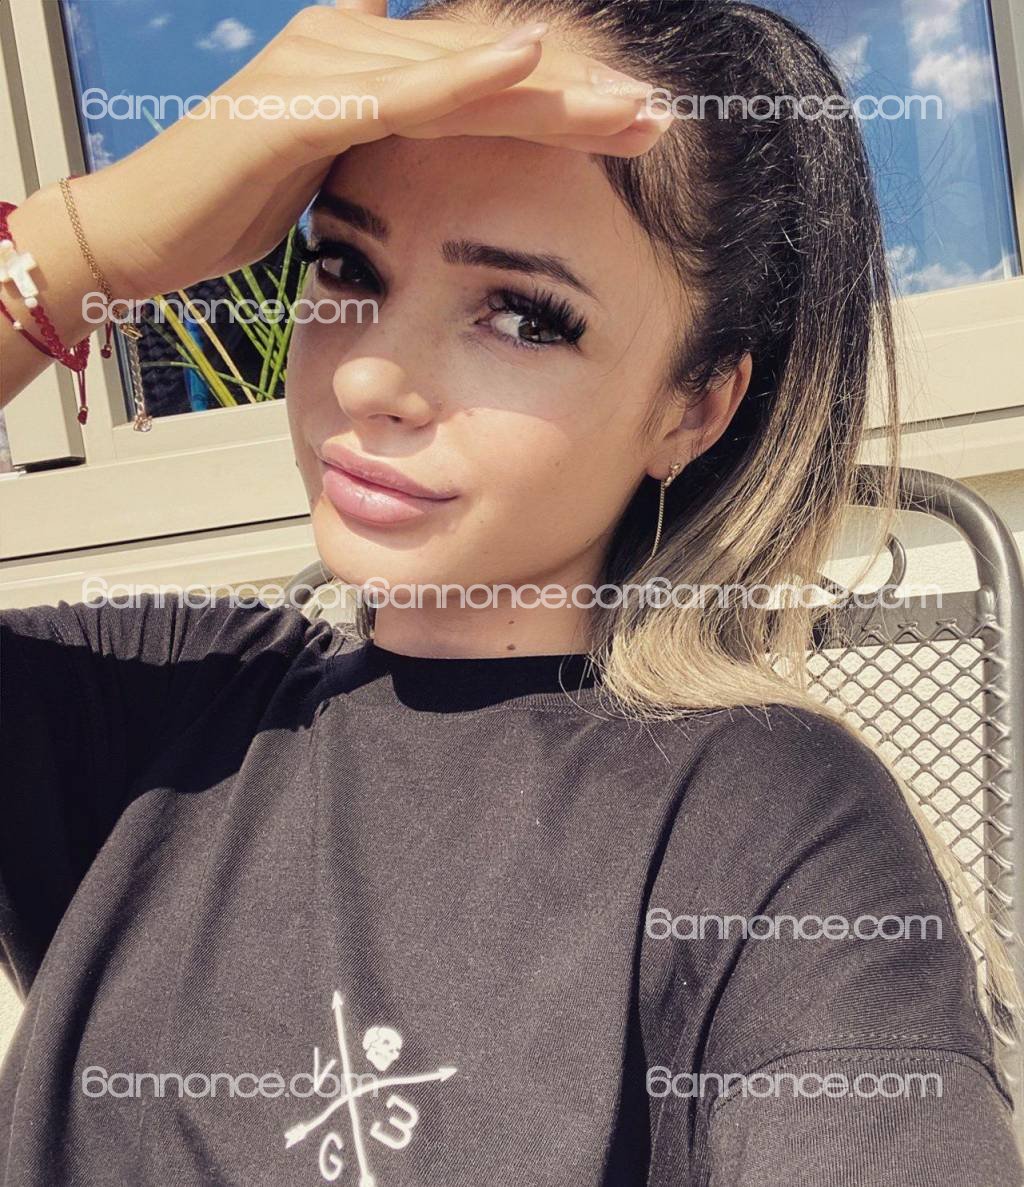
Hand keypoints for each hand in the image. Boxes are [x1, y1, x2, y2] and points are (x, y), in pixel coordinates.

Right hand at [66, 0, 668, 302]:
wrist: (142, 233)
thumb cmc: (233, 210)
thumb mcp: (333, 179)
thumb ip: (389, 160)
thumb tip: (440, 177)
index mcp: (369, 69)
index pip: (486, 83)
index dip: (563, 102)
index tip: (636, 130)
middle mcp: (354, 47)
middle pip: (490, 66)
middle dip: (580, 93)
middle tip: (658, 115)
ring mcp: (326, 66)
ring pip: (460, 72)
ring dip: (550, 88)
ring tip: (628, 103)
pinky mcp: (300, 106)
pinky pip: (396, 91)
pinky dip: (462, 78)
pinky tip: (527, 65)